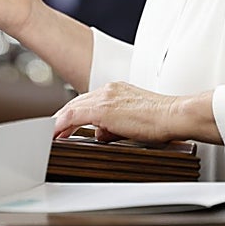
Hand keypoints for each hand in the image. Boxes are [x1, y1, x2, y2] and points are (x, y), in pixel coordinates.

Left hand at [52, 82, 218, 144]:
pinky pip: (73, 116)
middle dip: (62, 117)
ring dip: (60, 122)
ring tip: (50, 136)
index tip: (66, 124)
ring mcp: (105, 97)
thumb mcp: (133, 121)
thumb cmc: (162, 120)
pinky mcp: (103, 109)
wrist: (174, 115)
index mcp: (117, 90)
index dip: (73, 113)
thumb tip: (102, 133)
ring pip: (72, 108)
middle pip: (76, 103)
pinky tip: (55, 134)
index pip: (88, 100)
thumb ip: (115, 125)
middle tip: (53, 131)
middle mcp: (109, 90)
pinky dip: (61, 125)